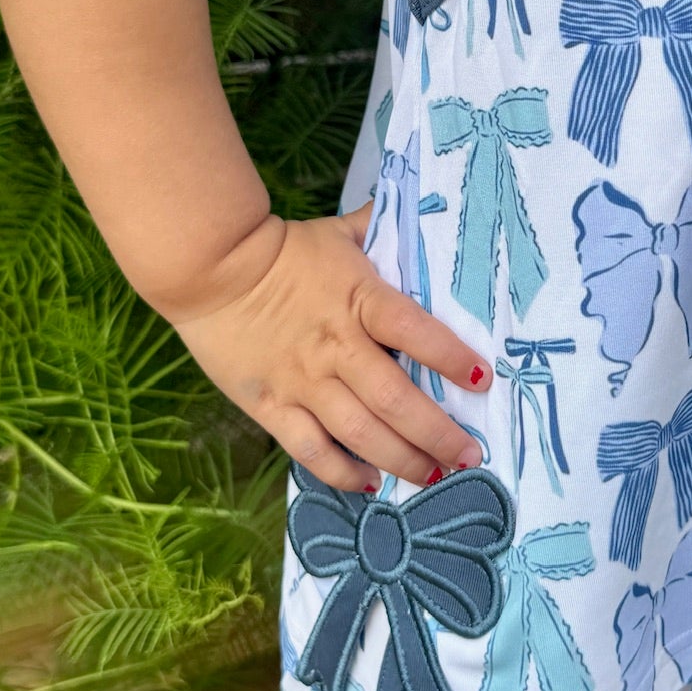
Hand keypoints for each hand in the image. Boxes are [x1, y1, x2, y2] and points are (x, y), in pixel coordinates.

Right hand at [167, 206, 490, 492]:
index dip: (450, 357)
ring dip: (402, 460)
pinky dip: (341, 472)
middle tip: (469, 456)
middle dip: (438, 434)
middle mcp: (337, 347)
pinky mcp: (271, 405)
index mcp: (360, 300)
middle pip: (395, 400)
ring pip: (361, 434)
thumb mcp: (340, 232)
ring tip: (434, 477)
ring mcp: (304, 382)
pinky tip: (370, 483)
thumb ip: (381, 228)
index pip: (415, 332)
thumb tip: (420, 207)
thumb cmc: (283, 249)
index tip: (481, 380)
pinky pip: (311, 449)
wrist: (211, 266)